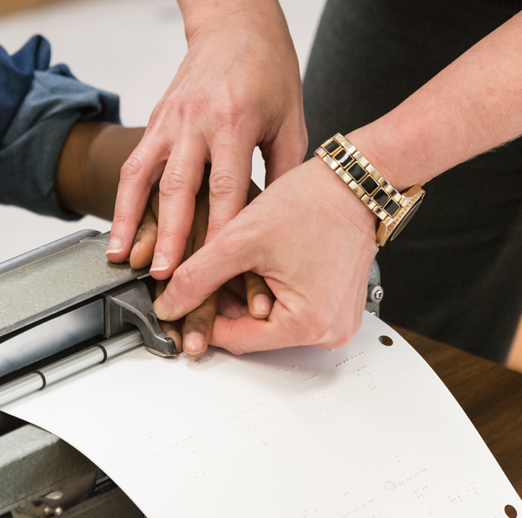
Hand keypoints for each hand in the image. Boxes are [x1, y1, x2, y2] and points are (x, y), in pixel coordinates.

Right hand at [106, 18, 306, 280]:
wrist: (235, 23)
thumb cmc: (270, 70)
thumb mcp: (291, 121)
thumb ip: (282, 172)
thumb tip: (274, 224)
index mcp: (235, 120)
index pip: (225, 187)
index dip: (218, 230)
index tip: (214, 266)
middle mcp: (195, 120)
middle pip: (178, 187)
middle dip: (169, 235)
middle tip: (164, 275)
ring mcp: (169, 119)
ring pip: (143, 177)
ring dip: (130, 220)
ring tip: (121, 258)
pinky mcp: (155, 119)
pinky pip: (134, 164)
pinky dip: (122, 200)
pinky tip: (117, 230)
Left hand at [153, 158, 378, 352]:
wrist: (353, 182)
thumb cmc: (312, 203)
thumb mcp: (241, 240)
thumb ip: (198, 277)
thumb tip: (168, 304)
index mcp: (308, 325)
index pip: (235, 339)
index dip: (200, 320)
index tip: (175, 307)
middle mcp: (328, 331)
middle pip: (252, 331)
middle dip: (222, 304)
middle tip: (196, 278)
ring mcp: (335, 319)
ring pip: (267, 317)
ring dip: (242, 295)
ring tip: (226, 264)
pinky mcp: (335, 304)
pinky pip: (287, 306)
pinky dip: (264, 288)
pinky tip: (251, 264)